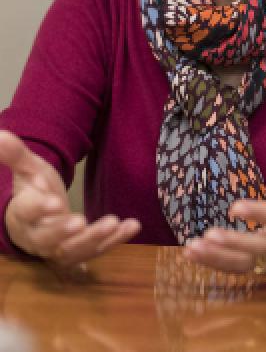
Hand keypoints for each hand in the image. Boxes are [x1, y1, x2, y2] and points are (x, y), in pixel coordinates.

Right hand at [0, 130, 140, 265]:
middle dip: (62, 231)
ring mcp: (58, 247)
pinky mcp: (79, 252)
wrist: (37, 220)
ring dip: (93, 239)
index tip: (54, 201)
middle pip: (46, 238)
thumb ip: (15, 154)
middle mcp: (37, 236)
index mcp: (22, 213)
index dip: (39, 207)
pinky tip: (133, 226)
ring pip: (73, 249)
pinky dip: (115, 241)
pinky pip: (97, 251)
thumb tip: (0, 134)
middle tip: (80, 221)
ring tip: (114, 223)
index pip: (26, 211)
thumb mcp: (27, 170)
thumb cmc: (32, 191)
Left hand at [183, 136, 265, 273]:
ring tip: (191, 248)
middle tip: (208, 235)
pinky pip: (238, 270)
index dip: (258, 212)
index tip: (235, 207)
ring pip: (243, 263)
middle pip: (257, 247)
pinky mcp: (265, 268)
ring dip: (217, 258)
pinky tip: (192, 255)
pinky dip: (215, 265)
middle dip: (233, 243)